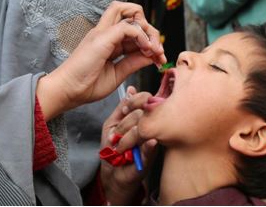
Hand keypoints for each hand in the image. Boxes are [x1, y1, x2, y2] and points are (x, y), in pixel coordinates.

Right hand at [37, 1, 165, 120]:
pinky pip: (128, 26)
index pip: (134, 28)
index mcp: (108, 40)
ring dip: (148, 29)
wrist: (66, 92)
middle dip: (152, 30)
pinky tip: (146, 50)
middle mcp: (106, 32)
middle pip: (133, 13)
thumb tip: (151, 55)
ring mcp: (103, 32)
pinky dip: (142, 36)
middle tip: (159, 51)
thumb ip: (133, 63)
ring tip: (154, 49)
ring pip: (130, 11)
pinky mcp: (102, 37)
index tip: (158, 58)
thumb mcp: (118, 74)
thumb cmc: (86, 85)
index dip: (150, 40)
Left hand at [100, 87, 157, 204]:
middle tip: (116, 135)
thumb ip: (122, 108)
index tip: (126, 108)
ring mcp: (152, 140)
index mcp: (142, 117)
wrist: (112, 174)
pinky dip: (148, 146)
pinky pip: (151, 148)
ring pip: (146, 129)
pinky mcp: (151, 156)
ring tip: (119, 146)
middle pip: (144, 114)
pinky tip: (143, 144)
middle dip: (126, 123)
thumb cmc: (113, 148)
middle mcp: (150, 126)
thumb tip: (131, 89)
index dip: (137, 100)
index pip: (147, 100)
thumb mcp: (112, 124)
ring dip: (129, 136)